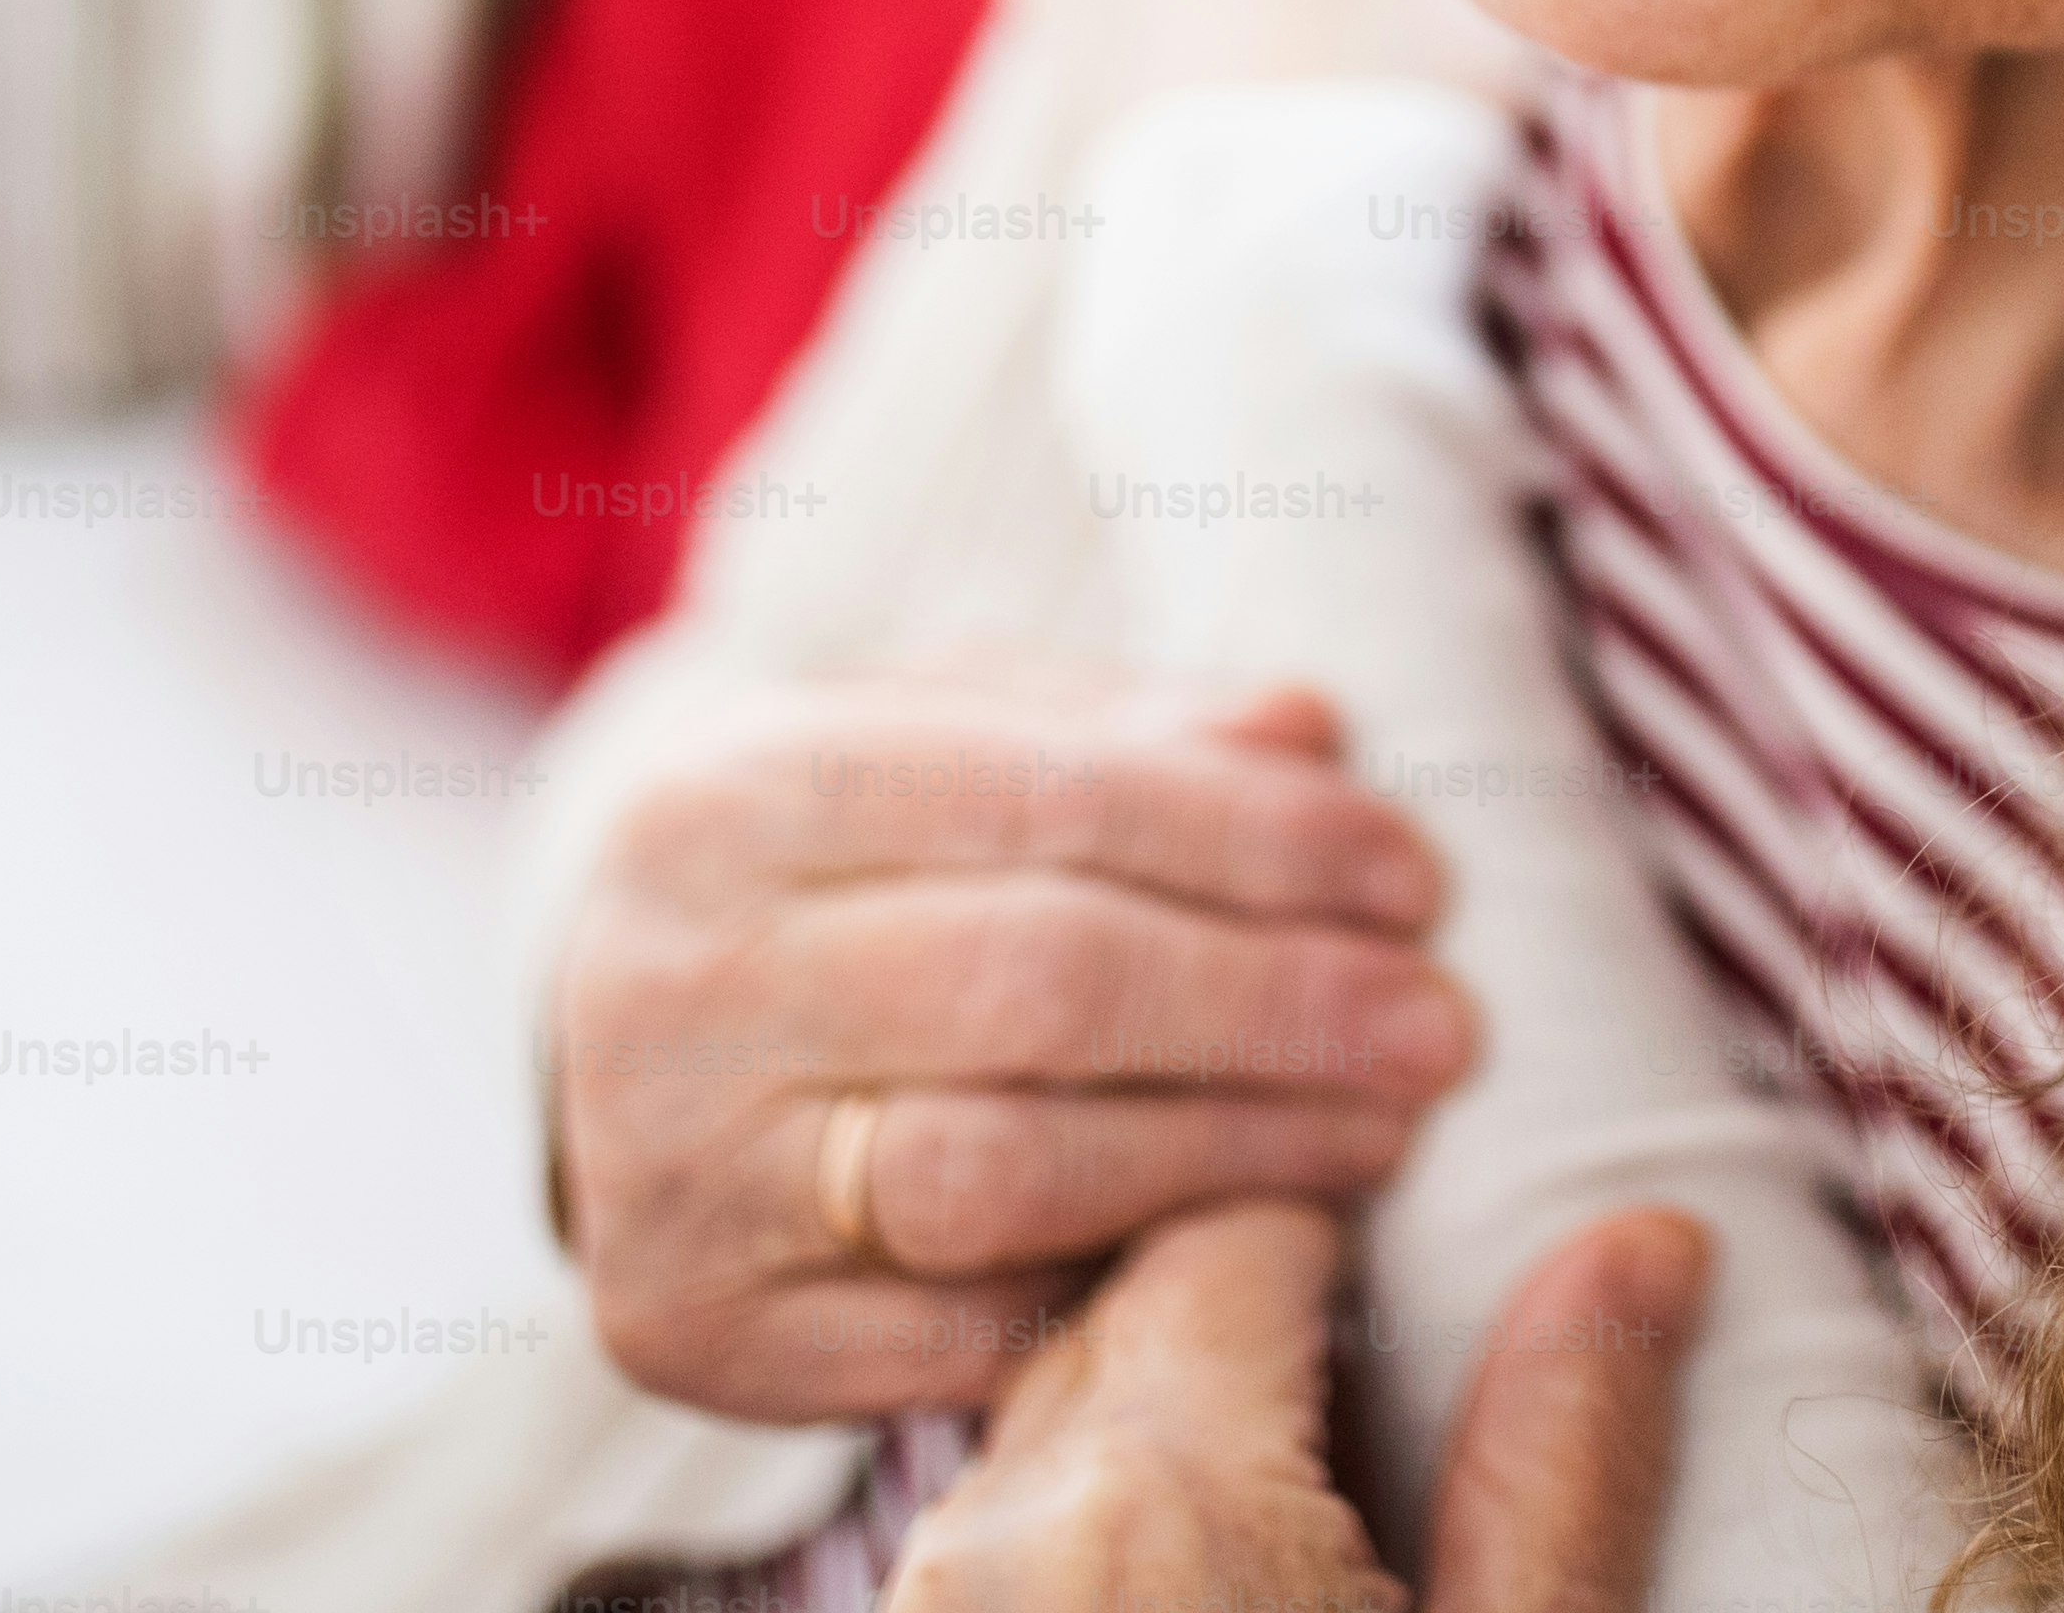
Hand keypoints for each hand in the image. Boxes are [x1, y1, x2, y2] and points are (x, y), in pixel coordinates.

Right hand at [551, 670, 1475, 1423]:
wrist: (624, 1047)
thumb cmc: (839, 868)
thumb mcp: (949, 748)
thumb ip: (1128, 733)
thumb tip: (1309, 728)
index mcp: (723, 797)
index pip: (1046, 800)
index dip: (1257, 842)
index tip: (1416, 880)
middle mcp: (664, 984)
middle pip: (1038, 986)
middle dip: (1276, 1004)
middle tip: (1438, 1027)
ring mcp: (666, 1175)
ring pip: (1006, 1173)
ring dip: (1233, 1155)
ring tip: (1380, 1136)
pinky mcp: (695, 1335)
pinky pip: (958, 1328)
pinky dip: (1122, 1282)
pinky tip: (1244, 1240)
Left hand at [882, 1200, 1709, 1612]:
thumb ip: (1560, 1463)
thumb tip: (1645, 1242)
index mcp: (1163, 1510)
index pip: (1235, 1234)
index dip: (1341, 1216)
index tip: (1420, 1225)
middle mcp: (996, 1541)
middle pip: (1122, 1313)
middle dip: (1248, 1300)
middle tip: (1382, 1340)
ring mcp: (927, 1608)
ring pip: (1042, 1427)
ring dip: (1159, 1418)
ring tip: (1304, 1478)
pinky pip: (991, 1543)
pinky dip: (1086, 1526)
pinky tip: (1196, 1589)